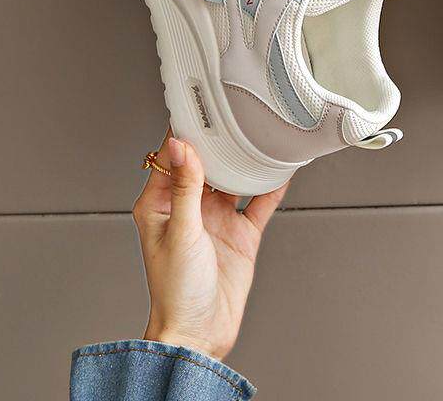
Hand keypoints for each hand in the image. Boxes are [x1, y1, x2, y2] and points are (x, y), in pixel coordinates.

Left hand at [132, 130, 286, 360]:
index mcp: (161, 204)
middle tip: (234, 111)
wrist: (201, 334)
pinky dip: (271, 187)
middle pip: (207, 164)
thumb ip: (185, 187)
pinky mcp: (241, 234)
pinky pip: (259, 203)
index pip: (171, 158)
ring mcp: (217, 220)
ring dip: (246, 161)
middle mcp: (189, 208)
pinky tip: (281, 171)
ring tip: (259, 136)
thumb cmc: (175, 291)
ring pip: (235, 180)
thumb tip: (180, 145)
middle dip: (220, 141)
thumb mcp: (180, 231)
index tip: (197, 106)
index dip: (183, 133)